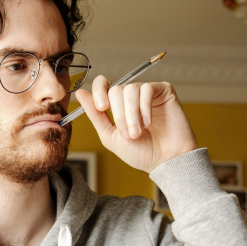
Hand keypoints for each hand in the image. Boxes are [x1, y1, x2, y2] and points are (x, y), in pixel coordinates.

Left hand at [75, 78, 198, 172]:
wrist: (165, 161)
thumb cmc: (140, 152)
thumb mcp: (111, 136)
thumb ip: (95, 115)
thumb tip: (80, 93)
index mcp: (117, 105)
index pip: (103, 84)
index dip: (99, 91)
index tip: (102, 108)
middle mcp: (131, 96)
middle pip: (116, 89)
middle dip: (119, 115)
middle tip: (129, 134)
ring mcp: (147, 92)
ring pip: (130, 89)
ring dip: (132, 114)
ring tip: (139, 132)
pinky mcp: (163, 90)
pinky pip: (147, 89)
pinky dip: (145, 108)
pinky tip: (149, 122)